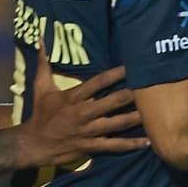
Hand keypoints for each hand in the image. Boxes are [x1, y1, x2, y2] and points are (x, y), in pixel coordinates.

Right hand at [17, 45, 146, 168]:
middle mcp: (83, 113)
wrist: (34, 143)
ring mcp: (88, 131)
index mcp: (73, 97)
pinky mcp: (91, 147)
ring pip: (116, 124)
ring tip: (153, 114)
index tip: (130, 67)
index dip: (114, 74)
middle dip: (130, 96)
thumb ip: (43, 63)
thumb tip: (41, 39)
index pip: (97, 82)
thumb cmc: (41, 113)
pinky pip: (113, 145)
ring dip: (134, 118)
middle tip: (149, 89)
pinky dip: (130, 144)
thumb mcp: (40, 87)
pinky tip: (147, 142)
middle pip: (111, 102)